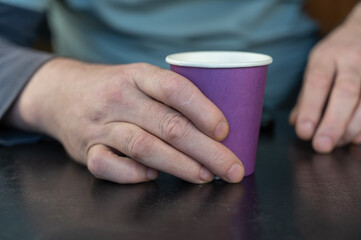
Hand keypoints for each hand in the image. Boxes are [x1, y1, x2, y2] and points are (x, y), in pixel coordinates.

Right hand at [5, 58, 243, 183]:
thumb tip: (213, 128)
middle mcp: (118, 98)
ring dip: (180, 165)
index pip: (175, 88)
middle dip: (206, 150)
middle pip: (168, 125)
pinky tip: (153, 176)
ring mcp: (100, 125)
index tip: (225, 132)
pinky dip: (134, 174)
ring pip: (144, 147)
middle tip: (230, 167)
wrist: (61, 92)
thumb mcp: (138, 77)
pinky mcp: (86, 150)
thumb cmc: (113, 87)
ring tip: (204, 176)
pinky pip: (109, 167)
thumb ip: (169, 96)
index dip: (204, 110)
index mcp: (137, 75)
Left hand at [290, 3, 360, 152]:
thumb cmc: (336, 54)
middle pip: (346, 91)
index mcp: (326, 56)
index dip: (310, 109)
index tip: (303, 132)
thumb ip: (306, 95)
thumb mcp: (316, 66)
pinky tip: (357, 138)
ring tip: (339, 143)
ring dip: (352, 127)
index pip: (317, 82)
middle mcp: (352, 59)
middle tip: (322, 145)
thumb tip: (295, 122)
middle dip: (333, 123)